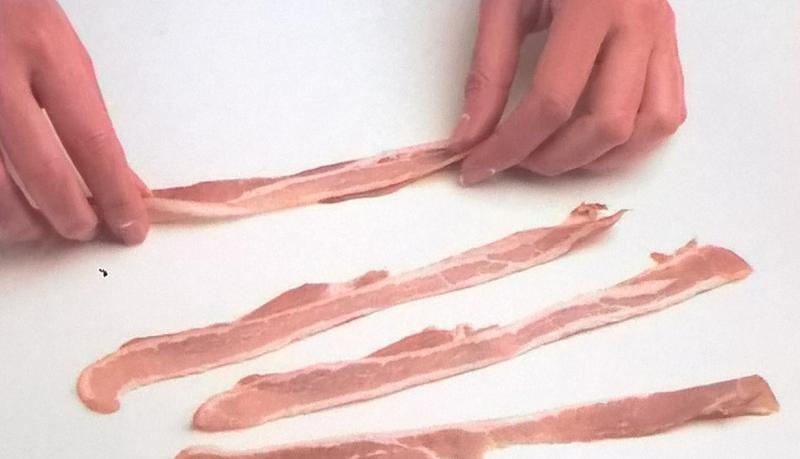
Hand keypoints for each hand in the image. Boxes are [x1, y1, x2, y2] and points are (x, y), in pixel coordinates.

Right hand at [0, 0, 149, 243]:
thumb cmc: (17, 18)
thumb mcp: (63, 54)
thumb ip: (92, 120)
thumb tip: (127, 185)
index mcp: (45, 53)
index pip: (92, 142)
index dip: (114, 196)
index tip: (131, 228)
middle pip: (42, 173)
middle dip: (70, 217)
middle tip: (83, 230)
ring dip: (22, 223)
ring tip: (40, 227)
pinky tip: (6, 209)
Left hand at [452, 0, 685, 182]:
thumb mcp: (503, 2)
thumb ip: (487, 72)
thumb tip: (469, 139)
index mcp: (593, 5)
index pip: (551, 102)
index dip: (510, 146)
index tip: (478, 166)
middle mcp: (639, 22)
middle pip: (605, 126)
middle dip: (551, 160)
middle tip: (513, 160)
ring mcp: (663, 35)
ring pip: (648, 128)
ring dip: (596, 159)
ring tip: (552, 155)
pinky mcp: (672, 44)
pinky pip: (669, 112)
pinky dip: (632, 142)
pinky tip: (592, 141)